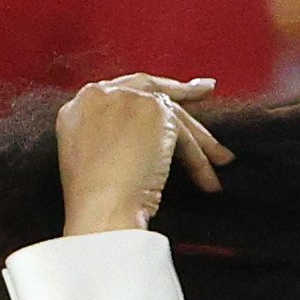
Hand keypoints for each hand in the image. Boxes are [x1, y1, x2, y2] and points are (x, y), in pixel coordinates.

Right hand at [55, 74, 231, 234]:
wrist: (99, 210)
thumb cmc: (92, 203)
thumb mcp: (87, 163)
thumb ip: (106, 140)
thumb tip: (138, 143)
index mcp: (77, 109)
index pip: (117, 93)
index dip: (143, 96)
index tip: (162, 100)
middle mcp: (99, 95)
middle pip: (148, 89)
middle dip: (179, 90)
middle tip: (204, 90)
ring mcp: (127, 98)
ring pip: (171, 116)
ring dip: (200, 141)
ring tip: (222, 159)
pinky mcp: (154, 109)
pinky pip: (183, 135)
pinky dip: (198, 160)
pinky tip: (209, 180)